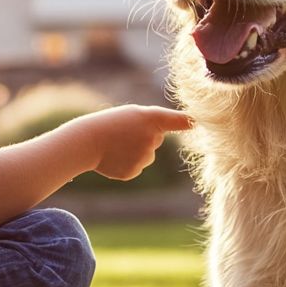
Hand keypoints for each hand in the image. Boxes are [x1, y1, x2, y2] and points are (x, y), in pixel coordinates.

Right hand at [73, 105, 191, 180]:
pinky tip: (114, 156)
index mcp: (152, 118)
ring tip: (116, 144)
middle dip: (144, 137)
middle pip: (156, 140)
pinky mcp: (134, 171)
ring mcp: (144, 158)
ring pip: (146, 155)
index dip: (189, 122)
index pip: (179, 121)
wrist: (86, 141)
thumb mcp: (132, 114)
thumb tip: (162, 139)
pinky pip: (136, 167)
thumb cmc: (110, 123)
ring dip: (135, 151)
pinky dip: (126, 162)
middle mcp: (152, 139)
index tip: (198, 123)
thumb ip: (153, 123)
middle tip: (123, 132)